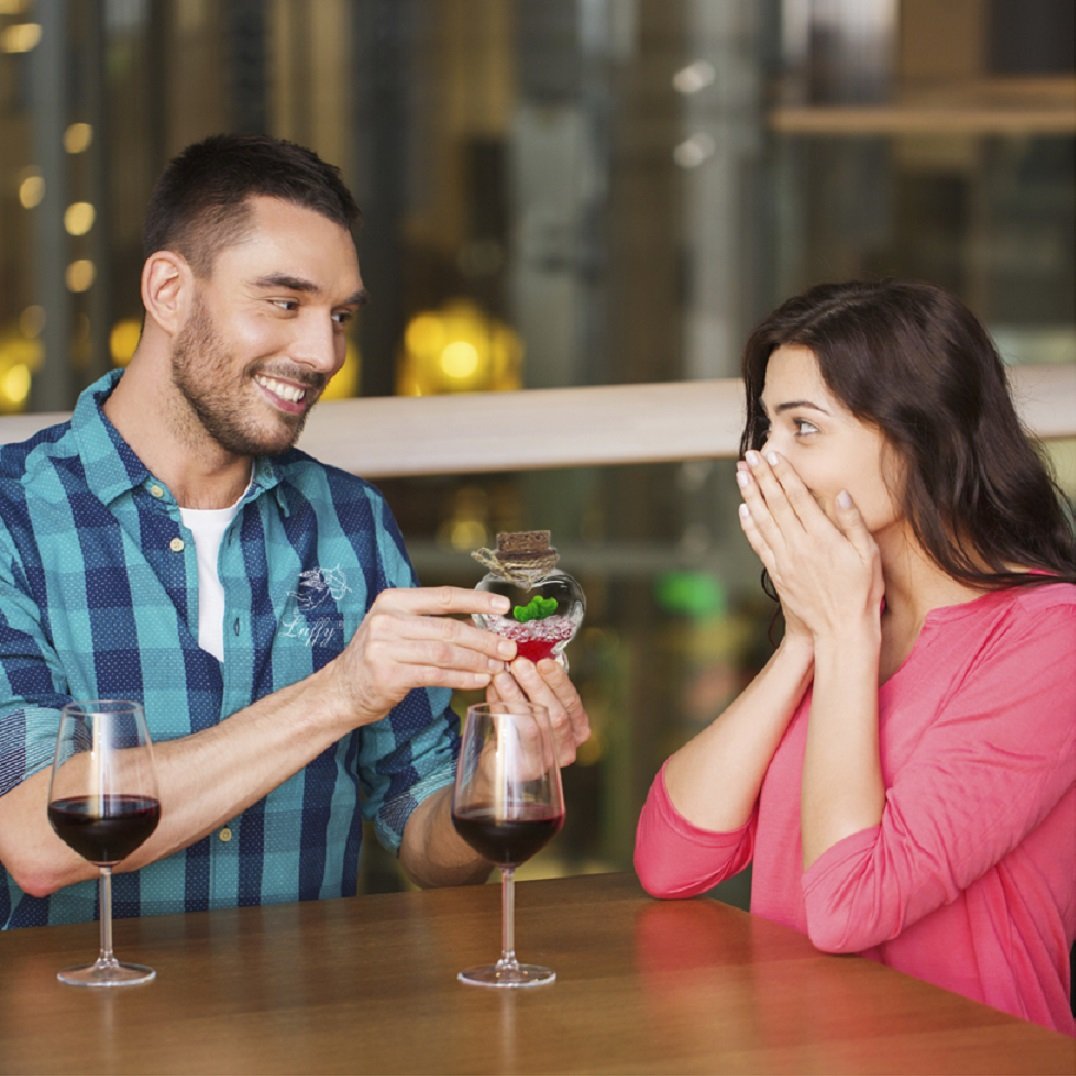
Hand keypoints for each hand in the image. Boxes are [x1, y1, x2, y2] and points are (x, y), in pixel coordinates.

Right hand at [329, 587, 517, 726]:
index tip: (504, 606)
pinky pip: (436, 675)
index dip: (477, 601)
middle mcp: (388, 620)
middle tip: (509, 647)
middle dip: (484, 638)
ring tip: (499, 666)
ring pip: (445, 652)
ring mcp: (386, 647)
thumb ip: (434, 622)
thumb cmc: (378, 656)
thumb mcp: (400, 628)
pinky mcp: (389, 674)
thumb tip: (481, 620)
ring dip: (477, 661)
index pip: (444, 596)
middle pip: (448, 627)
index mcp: (393, 600)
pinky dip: (462, 678)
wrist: (341, 690)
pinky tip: (479, 680)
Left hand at [487, 658, 590, 767]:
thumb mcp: (535, 703)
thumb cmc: (521, 728)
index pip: (573, 701)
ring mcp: (549, 759)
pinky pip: (515, 736)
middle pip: (557, 713)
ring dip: (516, 695)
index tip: (543, 660)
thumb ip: (537, 684)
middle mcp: (568, 746)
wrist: (501, 765)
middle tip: (519, 663)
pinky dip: (504, 711)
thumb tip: (526, 653)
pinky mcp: (526, 766)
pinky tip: (493, 693)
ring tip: (501, 675)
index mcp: (577, 727)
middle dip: (537, 685)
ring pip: (534, 724)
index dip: (559, 680)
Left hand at [736, 451, 882, 638]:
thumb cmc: (861, 591)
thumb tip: (841, 494)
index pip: (798, 497)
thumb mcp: (868, 555)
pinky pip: (759, 543)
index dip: (784, 474)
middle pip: (775, 503)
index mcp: (822, 537)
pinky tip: (744, 510)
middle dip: (761, 477)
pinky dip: (750, 525)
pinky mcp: (777, 573)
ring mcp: (784, 559)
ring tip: (740, 474)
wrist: (840, 630)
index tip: (773, 455)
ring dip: (750, 495)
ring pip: (762, 520)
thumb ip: (853, 523)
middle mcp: (799, 545)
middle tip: (750, 456)